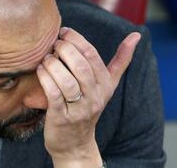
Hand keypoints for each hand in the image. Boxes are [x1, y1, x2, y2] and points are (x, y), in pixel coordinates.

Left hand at [36, 27, 140, 166]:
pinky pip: (53, 94)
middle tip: (53, 43)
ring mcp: (79, 109)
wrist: (75, 144)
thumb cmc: (87, 106)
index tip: (64, 31)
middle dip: (64, 49)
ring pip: (67, 80)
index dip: (76, 39)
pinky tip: (40, 70)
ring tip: (46, 57)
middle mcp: (95, 97)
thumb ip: (120, 61)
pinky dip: (45, 78)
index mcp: (105, 84)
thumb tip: (136, 35)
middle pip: (81, 66)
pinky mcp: (62, 118)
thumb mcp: (107, 85)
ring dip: (53, 64)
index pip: (92, 55)